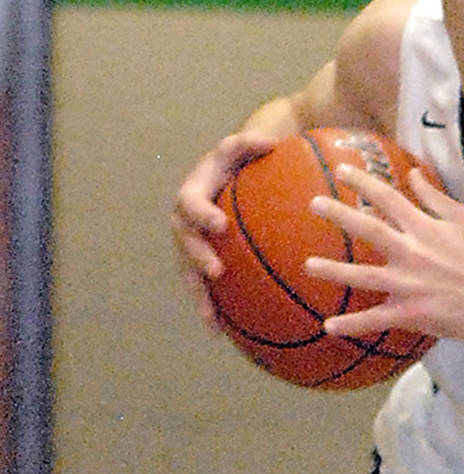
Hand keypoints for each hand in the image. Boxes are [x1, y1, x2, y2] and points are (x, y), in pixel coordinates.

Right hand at [171, 132, 276, 327]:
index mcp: (192, 193)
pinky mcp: (199, 264)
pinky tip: (222, 332)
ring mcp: (190, 246)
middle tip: (217, 271)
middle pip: (185, 242)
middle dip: (198, 257)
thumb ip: (249, 142)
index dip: (201, 214)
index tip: (219, 225)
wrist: (226, 177)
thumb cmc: (237, 161)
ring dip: (198, 296)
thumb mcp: (240, 148)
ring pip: (188, 273)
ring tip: (211, 319)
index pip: (191, 202)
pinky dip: (210, 309)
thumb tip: (268, 142)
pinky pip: (201, 288)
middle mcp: (185, 222)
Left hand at [305, 164, 463, 342]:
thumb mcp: (463, 220)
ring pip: (362, 276)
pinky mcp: (408, 313)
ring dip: (333, 271)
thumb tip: (414, 174)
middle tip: (314, 204)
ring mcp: (407, 284)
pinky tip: (328, 325)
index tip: (341, 171)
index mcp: (424, 228)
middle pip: (368, 229)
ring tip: (308, 265)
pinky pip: (374, 319)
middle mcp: (411, 252)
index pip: (388, 198)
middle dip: (339, 215)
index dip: (363, 182)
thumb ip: (435, 197)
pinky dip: (351, 324)